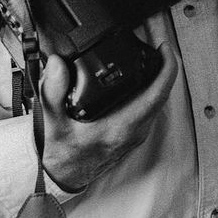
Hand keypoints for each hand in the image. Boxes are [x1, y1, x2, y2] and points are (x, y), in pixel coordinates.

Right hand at [39, 42, 178, 190]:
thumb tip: (57, 64)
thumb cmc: (60, 150)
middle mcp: (134, 131)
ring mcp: (138, 133)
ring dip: (161, 77)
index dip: (166, 69)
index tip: (165, 48)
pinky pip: (153, 107)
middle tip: (159, 43)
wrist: (63, 175)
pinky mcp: (136, 133)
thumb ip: (52, 90)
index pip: (156, 95)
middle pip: (163, 94)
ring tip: (154, 53)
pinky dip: (153, 88)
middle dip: (165, 65)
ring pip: (160, 100)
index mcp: (120, 127)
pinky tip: (145, 75)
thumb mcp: (51, 119)